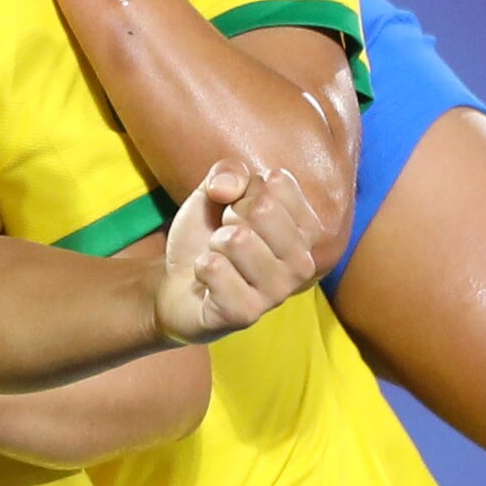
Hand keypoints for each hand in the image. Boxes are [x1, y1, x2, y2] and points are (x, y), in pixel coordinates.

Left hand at [147, 158, 328, 343]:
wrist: (179, 284)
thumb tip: (227, 188)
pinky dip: (200, 268)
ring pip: (238, 239)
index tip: (238, 213)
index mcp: (307, 229)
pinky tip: (208, 281)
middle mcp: (303, 263)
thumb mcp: (216, 192)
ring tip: (219, 260)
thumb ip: (229, 172)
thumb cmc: (209, 235)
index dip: (244, 192)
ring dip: (214, 246)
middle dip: (228, 218)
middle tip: (225, 240)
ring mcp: (278, 292)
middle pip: (261, 209)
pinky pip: (215, 268)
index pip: (278, 183)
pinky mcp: (247, 314)